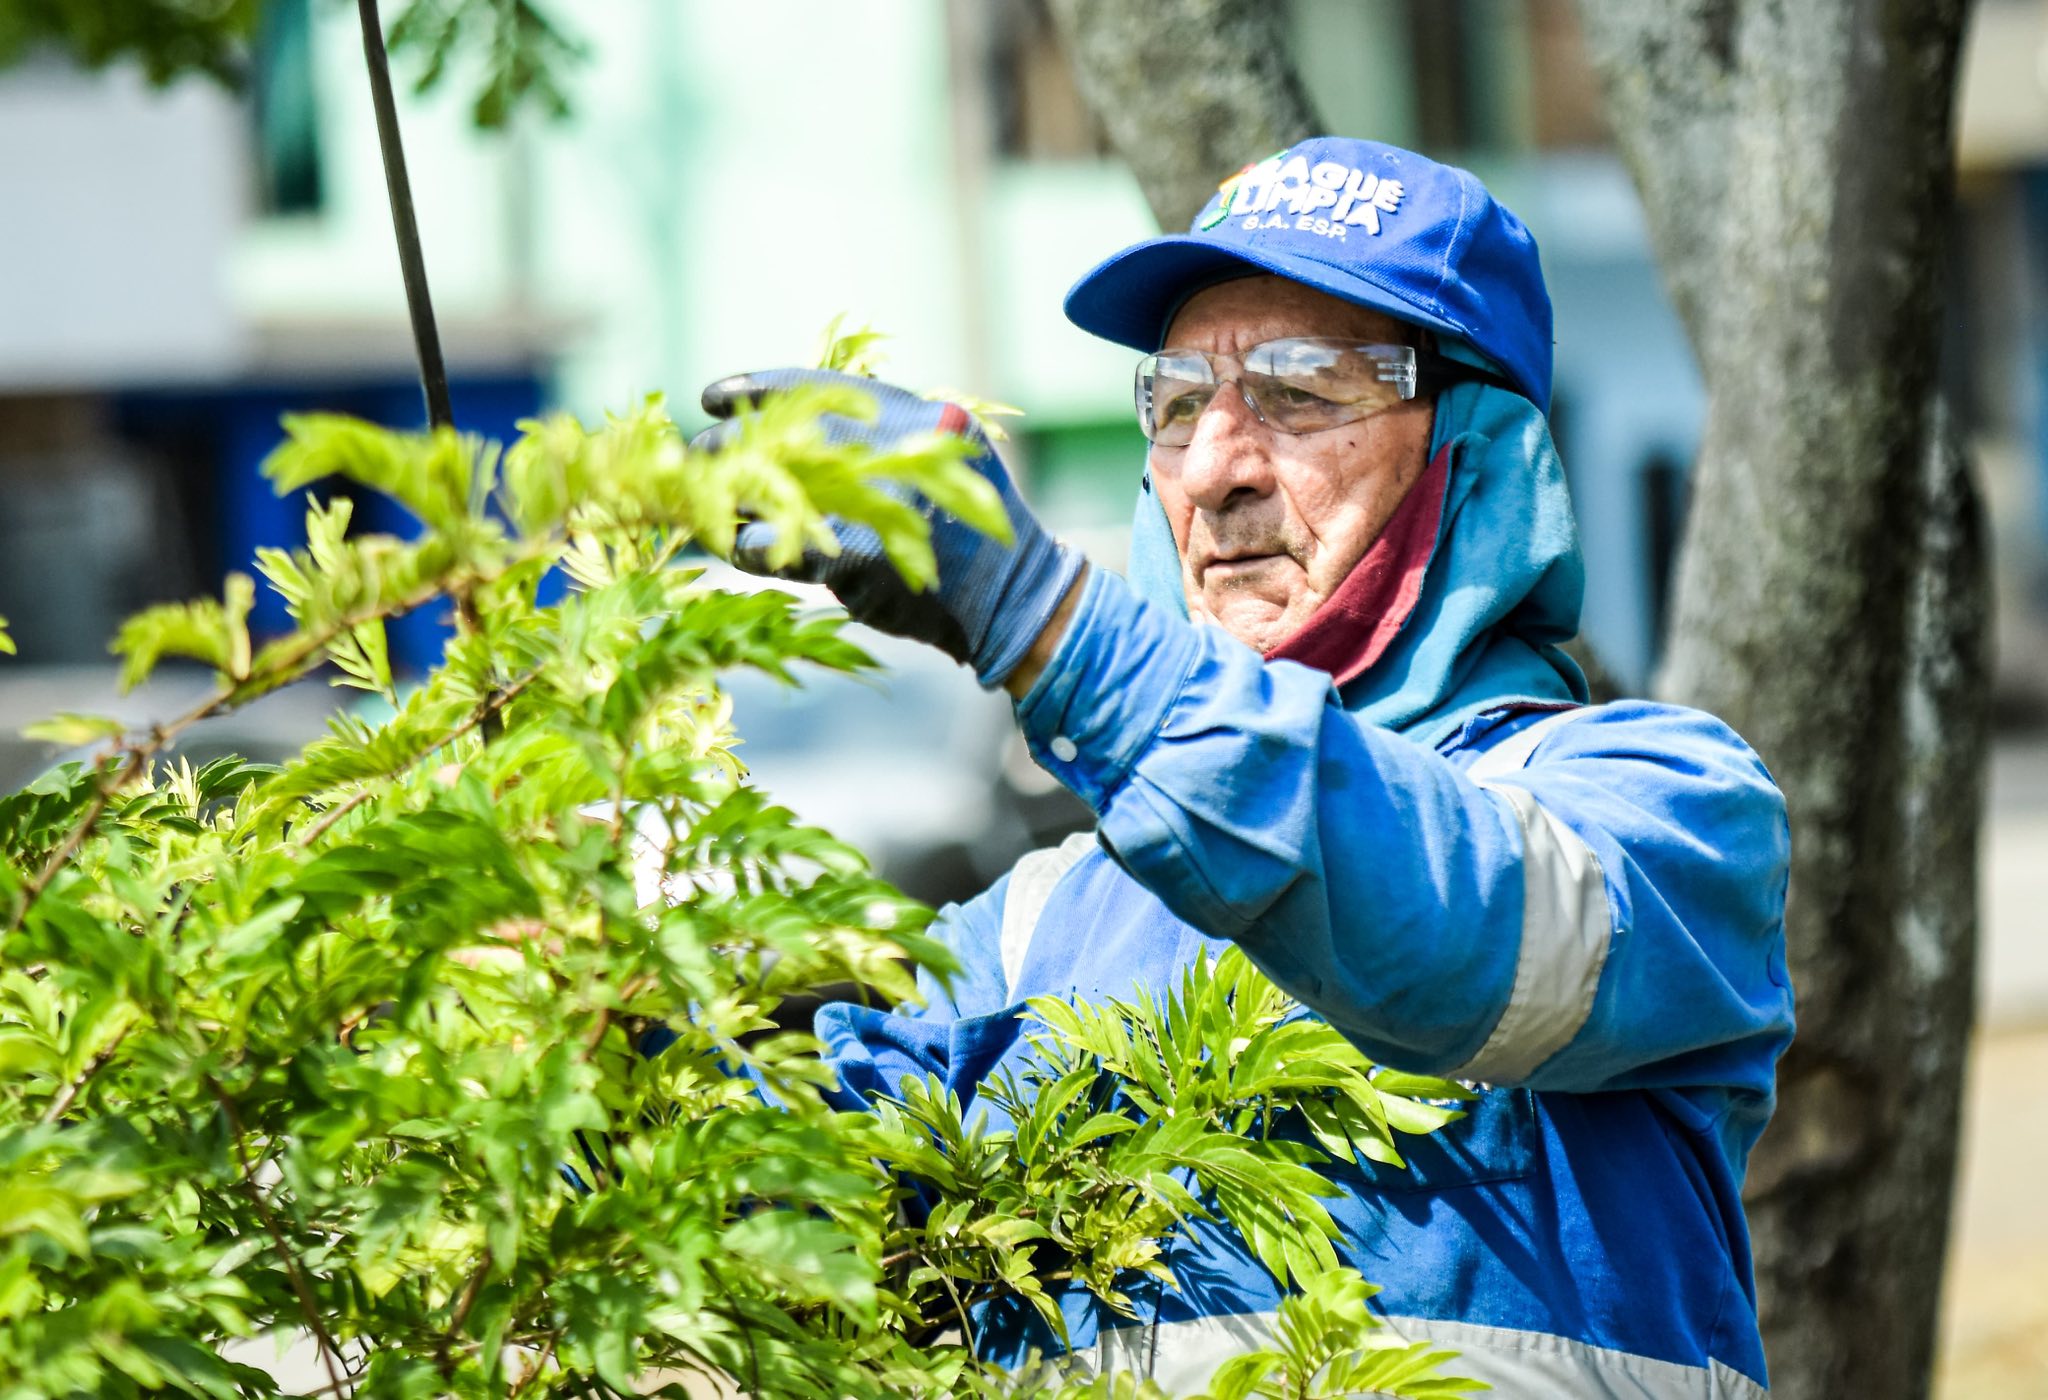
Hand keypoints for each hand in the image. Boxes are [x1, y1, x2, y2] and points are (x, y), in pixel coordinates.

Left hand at [691, 368, 1084, 688]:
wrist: (1008, 594)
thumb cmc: (965, 525)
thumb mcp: (936, 454)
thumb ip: (879, 433)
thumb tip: (791, 424)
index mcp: (912, 414)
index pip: (817, 388)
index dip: (756, 388)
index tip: (714, 396)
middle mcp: (893, 450)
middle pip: (781, 436)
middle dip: (730, 447)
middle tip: (699, 456)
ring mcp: (875, 503)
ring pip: (770, 488)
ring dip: (729, 494)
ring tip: (707, 500)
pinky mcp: (858, 557)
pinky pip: (776, 545)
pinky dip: (747, 545)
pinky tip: (737, 546)